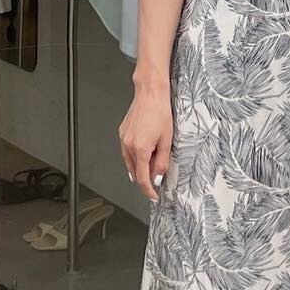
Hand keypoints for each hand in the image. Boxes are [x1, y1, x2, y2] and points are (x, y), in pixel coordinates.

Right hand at [119, 87, 172, 201]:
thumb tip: (158, 176)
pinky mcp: (122, 133)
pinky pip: (127, 151)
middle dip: (145, 178)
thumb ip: (162, 162)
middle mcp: (128, 145)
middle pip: (134, 172)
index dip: (148, 190)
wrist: (150, 94)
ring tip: (152, 162)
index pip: (142, 178)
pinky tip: (144, 151)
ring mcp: (123, 139)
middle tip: (156, 177)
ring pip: (129, 162)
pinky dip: (135, 157)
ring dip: (139, 167)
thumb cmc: (160, 112)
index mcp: (140, 149)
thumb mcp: (167, 140)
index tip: (153, 195)